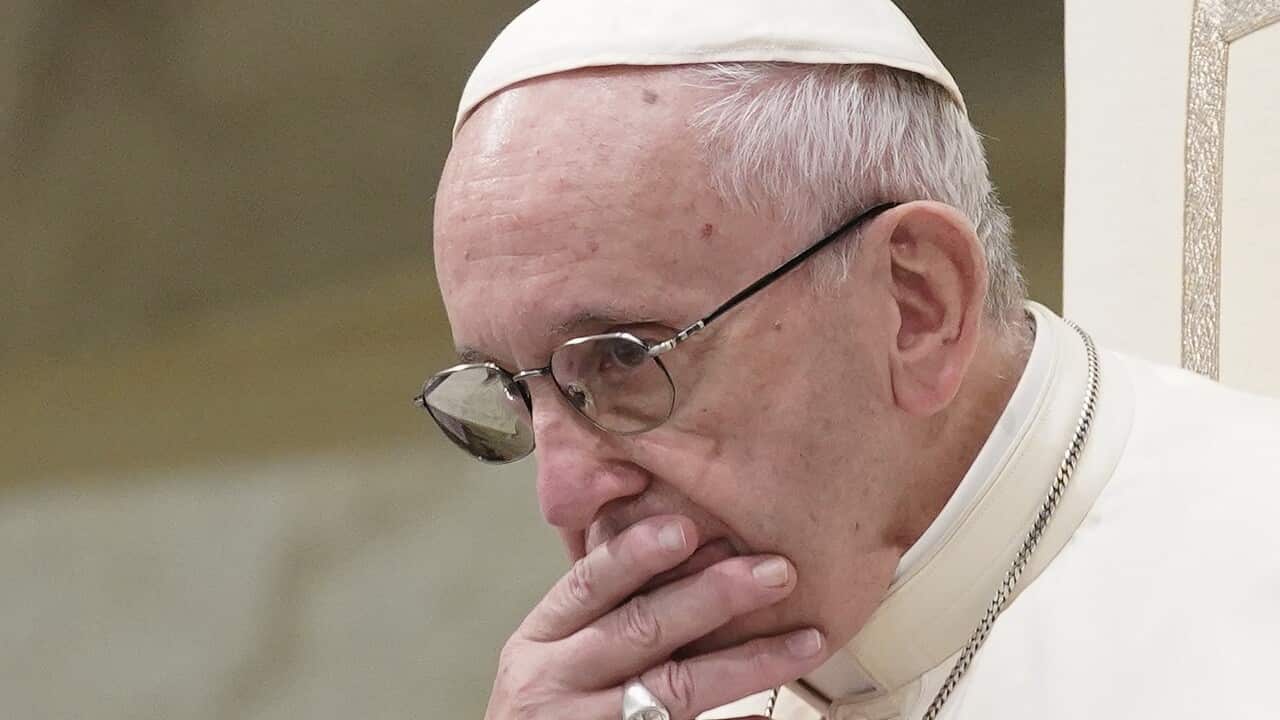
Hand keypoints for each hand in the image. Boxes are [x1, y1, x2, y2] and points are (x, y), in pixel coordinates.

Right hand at [484, 515, 825, 719]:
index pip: (589, 584)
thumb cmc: (551, 705)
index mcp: (544, 640)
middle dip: (713, 596)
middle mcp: (559, 682)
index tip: (686, 527)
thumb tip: (692, 538)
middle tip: (776, 572)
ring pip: (676, 689)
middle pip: (641, 629)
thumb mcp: (556, 649)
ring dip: (747, 662)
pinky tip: (771, 716)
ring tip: (805, 640)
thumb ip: (608, 605)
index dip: (636, 554)